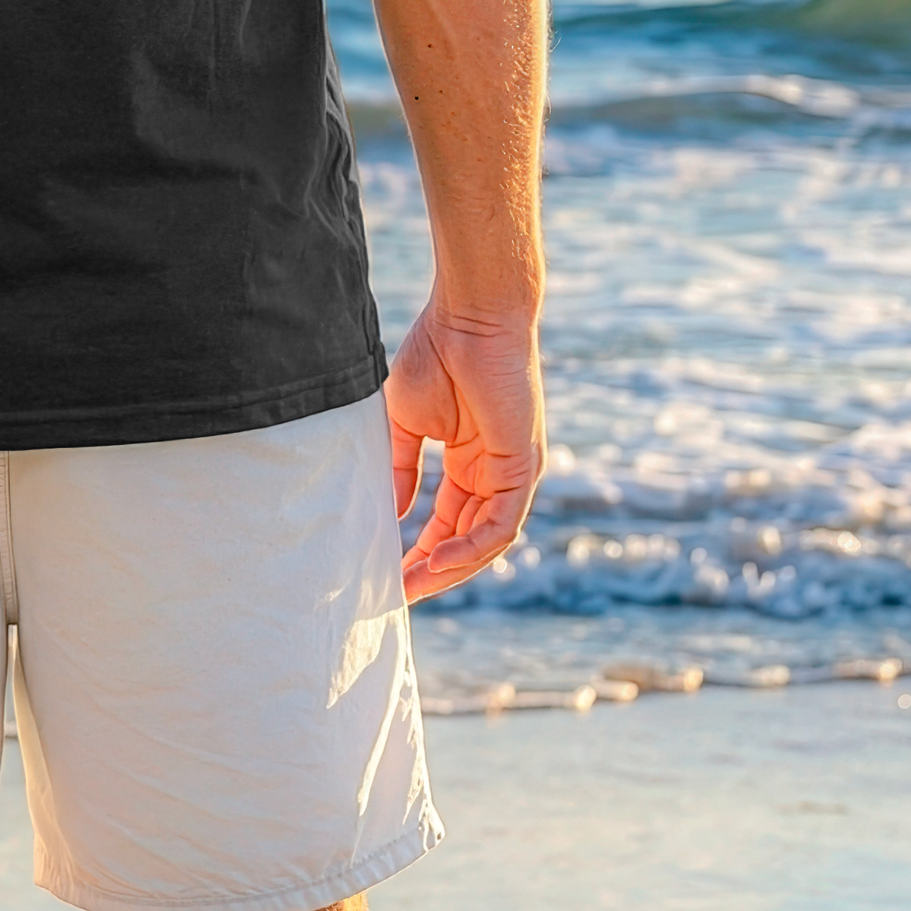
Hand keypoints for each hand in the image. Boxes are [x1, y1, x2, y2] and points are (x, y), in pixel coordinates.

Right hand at [385, 298, 543, 605]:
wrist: (469, 317)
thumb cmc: (436, 354)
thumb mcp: (406, 421)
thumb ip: (400, 468)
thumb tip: (388, 514)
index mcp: (469, 461)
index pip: (447, 521)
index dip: (420, 551)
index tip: (388, 575)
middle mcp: (494, 473)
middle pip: (467, 539)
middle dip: (433, 570)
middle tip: (397, 594)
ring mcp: (512, 472)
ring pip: (486, 540)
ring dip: (451, 567)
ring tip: (413, 584)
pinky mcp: (523, 467)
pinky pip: (502, 523)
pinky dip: (471, 546)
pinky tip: (438, 558)